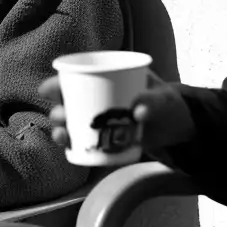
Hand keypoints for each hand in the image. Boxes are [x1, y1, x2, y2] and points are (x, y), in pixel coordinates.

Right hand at [39, 73, 193, 155]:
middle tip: (61, 117)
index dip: (58, 82)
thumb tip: (138, 112)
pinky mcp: (106, 139)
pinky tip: (69, 150)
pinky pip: (84, 142)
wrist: (180, 128)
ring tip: (63, 136)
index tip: (47, 90)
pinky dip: (75, 146)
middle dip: (58, 109)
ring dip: (63, 128)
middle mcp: (98, 98)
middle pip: (69, 102)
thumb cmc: (169, 104)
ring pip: (73, 122)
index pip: (76, 77)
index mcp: (107, 79)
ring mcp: (101, 120)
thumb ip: (152, 101)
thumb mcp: (163, 99)